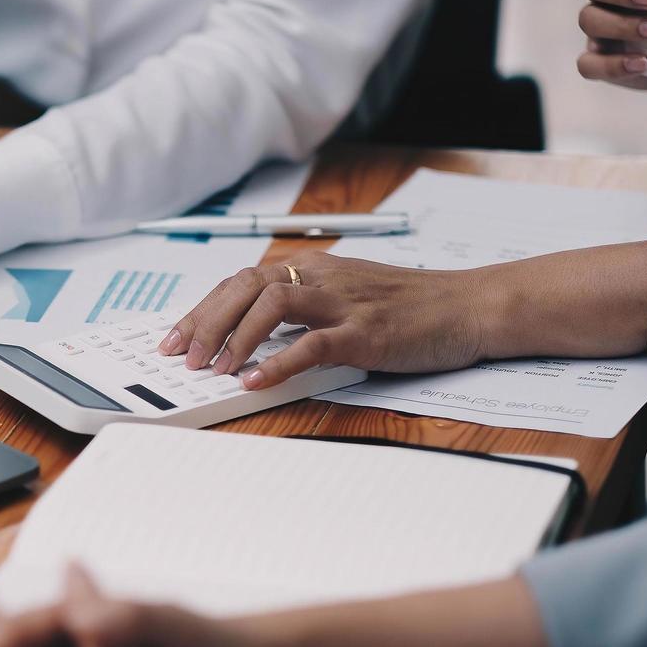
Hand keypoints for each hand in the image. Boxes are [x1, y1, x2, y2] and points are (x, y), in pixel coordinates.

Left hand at [156, 253, 496, 390]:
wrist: (471, 306)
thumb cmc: (411, 307)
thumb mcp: (348, 296)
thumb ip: (305, 309)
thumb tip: (253, 335)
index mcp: (314, 267)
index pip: (241, 281)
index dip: (203, 308)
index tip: (175, 337)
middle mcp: (322, 278)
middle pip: (245, 286)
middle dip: (205, 321)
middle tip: (181, 355)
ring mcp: (344, 303)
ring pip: (271, 305)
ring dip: (234, 337)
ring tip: (212, 368)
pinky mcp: (366, 332)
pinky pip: (312, 343)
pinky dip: (277, 361)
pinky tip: (255, 379)